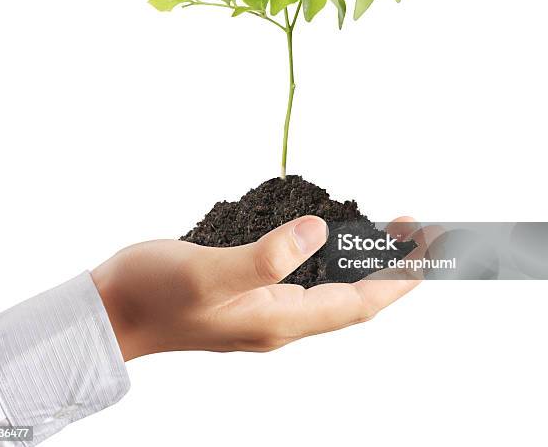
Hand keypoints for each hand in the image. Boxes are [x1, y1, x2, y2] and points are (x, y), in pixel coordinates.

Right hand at [92, 216, 424, 360]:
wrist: (112, 311)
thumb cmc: (152, 295)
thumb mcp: (206, 274)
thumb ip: (263, 258)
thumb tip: (318, 230)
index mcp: (278, 318)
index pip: (360, 303)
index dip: (402, 277)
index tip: (435, 244)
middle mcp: (279, 318)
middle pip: (355, 297)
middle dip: (396, 267)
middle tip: (422, 229)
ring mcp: (264, 307)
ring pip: (333, 288)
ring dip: (366, 261)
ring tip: (389, 230)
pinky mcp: (248, 293)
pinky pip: (308, 278)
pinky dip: (332, 258)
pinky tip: (330, 240)